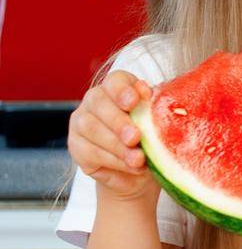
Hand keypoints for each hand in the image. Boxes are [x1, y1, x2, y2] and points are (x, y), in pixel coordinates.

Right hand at [67, 71, 157, 202]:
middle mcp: (95, 101)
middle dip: (119, 121)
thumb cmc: (152, 137)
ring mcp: (81, 123)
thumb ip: (153, 107)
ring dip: (118, 146)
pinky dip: (115, 160)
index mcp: (117, 88)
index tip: (134, 102)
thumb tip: (147, 93)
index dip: (123, 90)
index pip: (115, 80)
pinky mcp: (76, 146)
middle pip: (99, 102)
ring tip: (139, 159)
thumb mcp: (158, 123)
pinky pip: (90, 151)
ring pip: (92, 129)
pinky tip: (132, 166)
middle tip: (136, 137)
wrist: (140, 168)